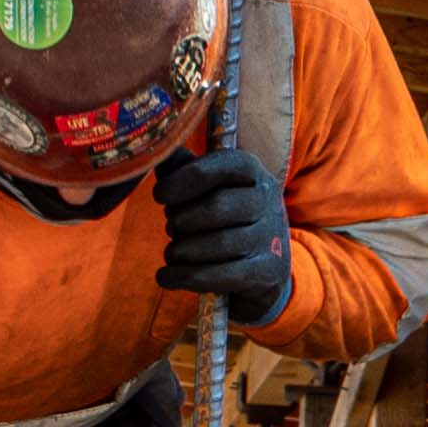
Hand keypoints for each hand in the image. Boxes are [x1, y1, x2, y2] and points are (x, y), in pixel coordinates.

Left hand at [148, 141, 292, 332]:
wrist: (263, 271)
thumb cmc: (224, 220)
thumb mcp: (209, 189)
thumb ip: (182, 168)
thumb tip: (156, 149)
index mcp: (252, 171)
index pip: (219, 167)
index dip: (183, 180)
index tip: (159, 196)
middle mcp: (268, 200)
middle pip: (217, 206)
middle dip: (182, 220)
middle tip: (171, 227)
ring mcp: (272, 238)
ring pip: (218, 243)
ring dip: (182, 251)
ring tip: (172, 253)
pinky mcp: (267, 273)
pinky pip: (220, 275)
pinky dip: (184, 277)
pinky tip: (166, 276)